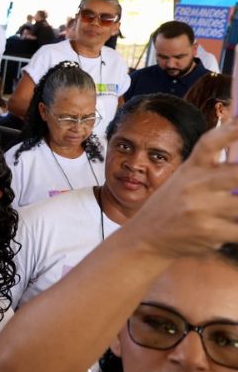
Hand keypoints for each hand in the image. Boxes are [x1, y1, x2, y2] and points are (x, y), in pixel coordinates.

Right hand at [124, 121, 237, 257]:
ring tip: (235, 208)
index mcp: (190, 170)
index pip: (209, 143)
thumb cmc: (170, 209)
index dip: (231, 131)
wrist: (143, 240)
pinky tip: (235, 229)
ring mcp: (200, 209)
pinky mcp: (207, 232)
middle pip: (237, 173)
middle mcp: (193, 186)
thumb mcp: (183, 182)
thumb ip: (212, 170)